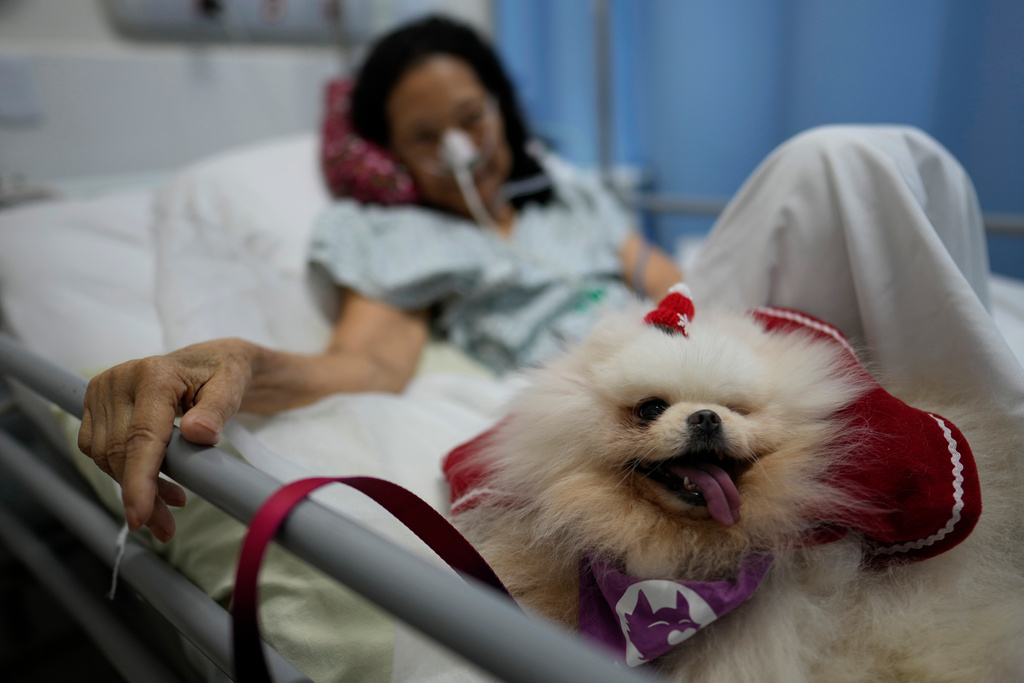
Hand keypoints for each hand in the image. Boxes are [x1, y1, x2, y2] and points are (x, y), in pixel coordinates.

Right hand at [77, 339, 256, 540]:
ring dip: (135, 487)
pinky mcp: (95, 403)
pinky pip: (99, 450)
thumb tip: (199, 434)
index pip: (141, 437)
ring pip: (106, 456)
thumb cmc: (224, 372)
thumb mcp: (232, 387)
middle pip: (121, 453)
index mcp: (155, 375)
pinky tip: (155, 482)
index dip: (139, 480)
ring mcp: (103, 390)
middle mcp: (120, 380)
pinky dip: (124, 472)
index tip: (140, 515)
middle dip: (142, 495)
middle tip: (166, 527)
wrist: (212, 360)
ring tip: (170, 501)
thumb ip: (217, 410)